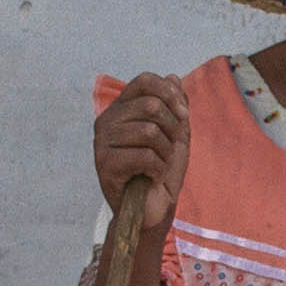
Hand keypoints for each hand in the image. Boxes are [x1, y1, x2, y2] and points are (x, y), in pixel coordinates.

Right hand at [94, 74, 186, 226]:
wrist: (153, 208)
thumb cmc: (161, 171)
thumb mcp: (176, 133)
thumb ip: (175, 105)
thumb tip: (173, 77)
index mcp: (121, 108)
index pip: (144, 81)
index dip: (170, 94)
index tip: (184, 116)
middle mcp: (107, 120)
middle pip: (151, 105)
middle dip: (173, 128)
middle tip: (171, 149)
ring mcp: (102, 142)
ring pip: (149, 131)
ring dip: (166, 152)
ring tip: (160, 165)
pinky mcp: (104, 164)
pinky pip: (144, 156)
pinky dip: (158, 169)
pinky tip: (152, 176)